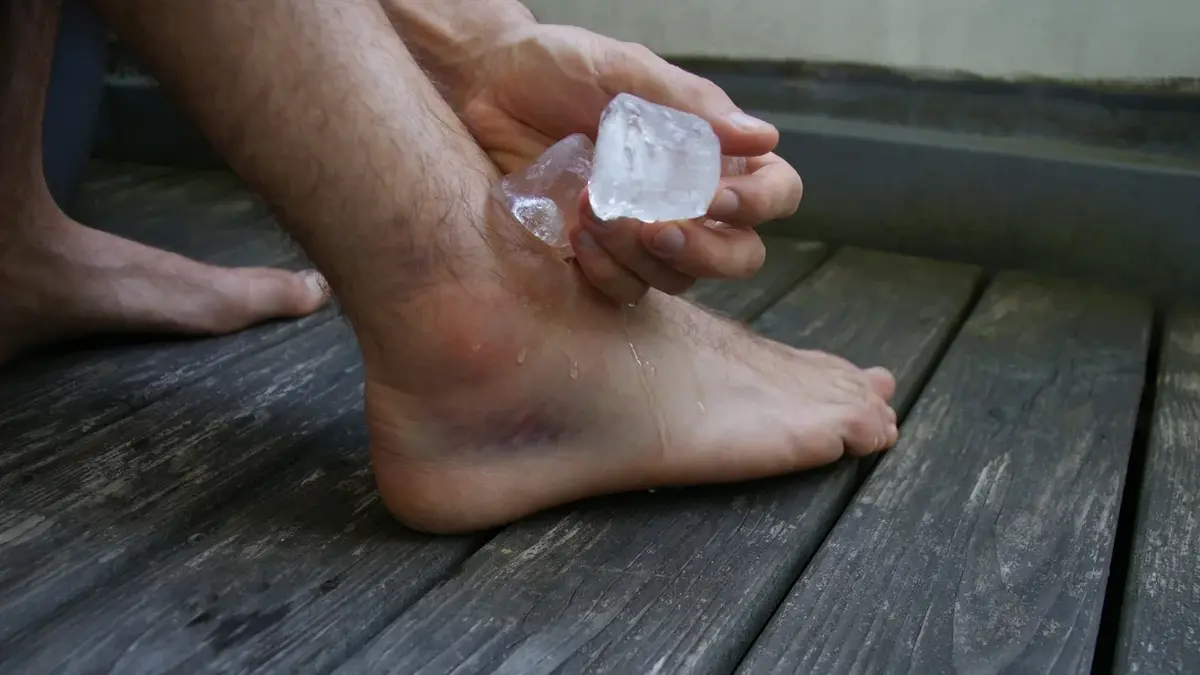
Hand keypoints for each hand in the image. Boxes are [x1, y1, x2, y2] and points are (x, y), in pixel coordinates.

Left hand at [456, 25, 802, 303]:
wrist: (485, 86)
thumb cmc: (558, 67)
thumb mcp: (624, 71)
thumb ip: (690, 106)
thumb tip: (763, 136)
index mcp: (709, 153)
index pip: (773, 193)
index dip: (758, 205)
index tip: (713, 198)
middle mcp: (687, 200)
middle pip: (738, 256)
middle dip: (706, 253)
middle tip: (657, 229)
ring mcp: (645, 234)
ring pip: (679, 280)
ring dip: (641, 256)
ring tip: (593, 212)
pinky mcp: (601, 256)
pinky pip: (626, 290)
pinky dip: (606, 271)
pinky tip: (576, 235)